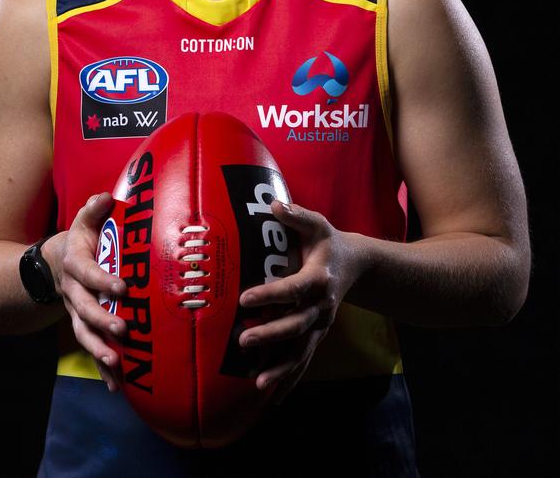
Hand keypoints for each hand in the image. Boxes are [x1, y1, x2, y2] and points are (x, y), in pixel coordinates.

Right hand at [43, 192, 127, 392]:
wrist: (54, 264)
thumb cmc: (80, 241)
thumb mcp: (84, 222)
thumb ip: (94, 210)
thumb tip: (105, 197)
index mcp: (75, 265)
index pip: (88, 273)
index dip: (102, 280)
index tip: (122, 287)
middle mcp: (73, 292)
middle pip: (84, 309)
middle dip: (102, 321)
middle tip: (123, 330)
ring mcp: (76, 311)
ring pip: (84, 333)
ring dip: (98, 349)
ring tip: (114, 362)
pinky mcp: (82, 326)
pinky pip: (90, 348)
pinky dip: (101, 368)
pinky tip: (116, 384)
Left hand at [238, 199, 369, 405]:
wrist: (357, 265)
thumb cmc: (327, 242)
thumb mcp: (316, 225)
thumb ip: (296, 215)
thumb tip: (273, 204)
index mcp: (319, 278)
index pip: (293, 289)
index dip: (270, 294)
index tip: (244, 299)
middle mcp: (322, 306)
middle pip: (296, 325)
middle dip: (270, 335)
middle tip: (243, 341)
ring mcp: (321, 325)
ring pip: (301, 350)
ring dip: (280, 368)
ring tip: (257, 382)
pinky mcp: (318, 336)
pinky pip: (303, 360)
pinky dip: (289, 379)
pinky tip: (272, 398)